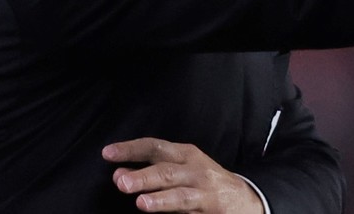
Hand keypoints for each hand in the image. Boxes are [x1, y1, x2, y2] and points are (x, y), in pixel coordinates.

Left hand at [103, 138, 264, 213]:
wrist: (245, 200)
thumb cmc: (204, 181)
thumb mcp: (183, 166)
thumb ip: (152, 169)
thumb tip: (118, 174)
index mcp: (186, 154)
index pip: (155, 147)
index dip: (132, 149)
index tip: (108, 153)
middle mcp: (195, 171)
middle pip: (167, 172)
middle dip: (144, 176)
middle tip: (122, 182)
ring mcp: (205, 194)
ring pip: (181, 197)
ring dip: (161, 200)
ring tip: (142, 203)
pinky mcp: (211, 213)